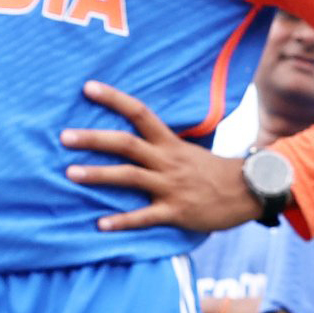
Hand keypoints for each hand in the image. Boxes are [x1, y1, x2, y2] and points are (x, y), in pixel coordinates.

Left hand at [62, 82, 260, 232]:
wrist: (249, 192)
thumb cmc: (216, 173)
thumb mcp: (190, 152)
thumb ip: (163, 147)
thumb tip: (137, 139)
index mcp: (170, 143)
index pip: (139, 113)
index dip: (113, 98)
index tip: (87, 87)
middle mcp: (167, 161)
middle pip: (126, 143)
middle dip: (93, 139)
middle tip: (64, 136)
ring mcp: (171, 186)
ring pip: (129, 176)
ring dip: (98, 175)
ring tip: (70, 174)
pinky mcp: (176, 211)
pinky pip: (144, 216)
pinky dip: (121, 222)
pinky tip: (100, 225)